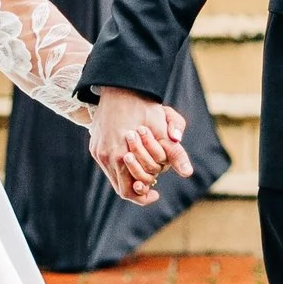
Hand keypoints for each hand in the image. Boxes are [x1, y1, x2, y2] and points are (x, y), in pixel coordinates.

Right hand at [91, 87, 187, 203]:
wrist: (122, 86)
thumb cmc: (144, 107)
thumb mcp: (163, 129)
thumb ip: (175, 153)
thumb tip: (188, 173)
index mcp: (119, 155)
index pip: (129, 191)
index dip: (144, 196)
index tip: (157, 193)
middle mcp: (105, 156)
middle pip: (121, 187)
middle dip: (139, 186)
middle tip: (154, 182)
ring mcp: (98, 151)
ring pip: (114, 176)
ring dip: (130, 176)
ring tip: (145, 169)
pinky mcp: (94, 145)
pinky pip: (107, 164)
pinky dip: (120, 166)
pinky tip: (133, 157)